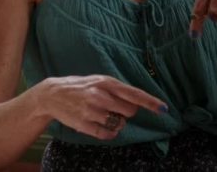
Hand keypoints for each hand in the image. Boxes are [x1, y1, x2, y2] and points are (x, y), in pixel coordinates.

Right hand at [42, 75, 167, 139]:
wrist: (53, 94)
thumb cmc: (81, 87)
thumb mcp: (99, 81)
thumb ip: (117, 89)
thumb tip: (137, 102)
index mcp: (106, 82)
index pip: (134, 94)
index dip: (150, 102)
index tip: (163, 109)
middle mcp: (100, 96)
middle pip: (130, 111)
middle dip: (126, 112)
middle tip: (114, 108)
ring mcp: (92, 111)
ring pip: (119, 124)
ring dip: (117, 122)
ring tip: (103, 115)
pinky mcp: (84, 124)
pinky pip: (107, 134)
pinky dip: (109, 133)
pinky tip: (102, 126)